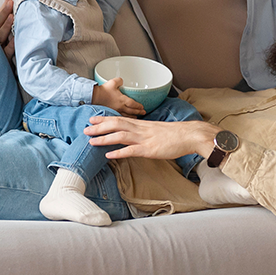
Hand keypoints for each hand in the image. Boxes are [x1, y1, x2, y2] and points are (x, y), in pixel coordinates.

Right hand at [0, 0, 15, 56]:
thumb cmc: (0, 60)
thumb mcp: (1, 44)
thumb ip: (6, 32)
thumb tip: (16, 15)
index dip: (3, 7)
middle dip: (4, 12)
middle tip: (11, 0)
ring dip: (6, 26)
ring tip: (12, 16)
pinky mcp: (1, 62)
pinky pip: (5, 53)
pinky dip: (10, 46)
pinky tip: (15, 39)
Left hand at [86, 116, 219, 161]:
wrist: (190, 135)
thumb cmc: (175, 134)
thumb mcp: (156, 130)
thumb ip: (143, 132)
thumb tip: (133, 136)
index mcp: (142, 124)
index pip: (119, 118)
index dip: (104, 119)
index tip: (92, 119)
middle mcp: (141, 129)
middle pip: (116, 124)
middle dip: (99, 127)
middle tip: (85, 128)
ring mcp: (145, 139)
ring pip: (120, 135)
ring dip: (104, 138)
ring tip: (91, 141)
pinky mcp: (150, 149)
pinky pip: (131, 150)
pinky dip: (119, 152)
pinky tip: (108, 155)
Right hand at [91, 77, 144, 116]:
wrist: (94, 97)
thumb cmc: (103, 90)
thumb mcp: (113, 82)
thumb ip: (120, 81)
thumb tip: (122, 81)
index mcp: (122, 99)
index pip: (133, 104)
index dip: (139, 106)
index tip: (142, 107)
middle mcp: (120, 106)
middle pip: (132, 111)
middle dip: (138, 112)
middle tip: (143, 112)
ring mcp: (116, 111)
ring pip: (127, 115)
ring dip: (133, 116)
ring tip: (137, 117)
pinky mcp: (111, 113)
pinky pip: (120, 117)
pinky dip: (125, 119)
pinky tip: (126, 119)